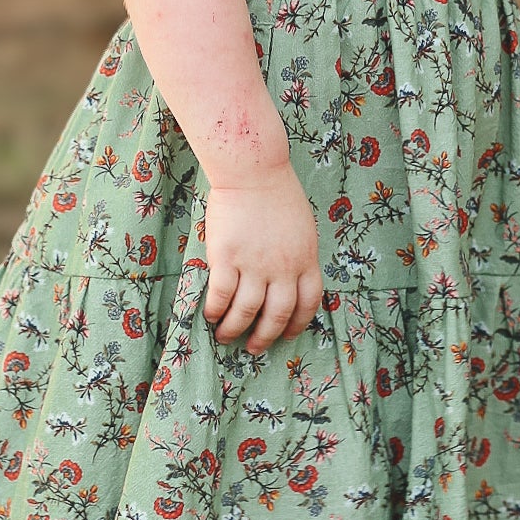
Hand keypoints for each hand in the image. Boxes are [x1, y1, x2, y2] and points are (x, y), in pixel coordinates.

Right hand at [202, 170, 324, 352]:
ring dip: (235, 329)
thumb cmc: (277, 194)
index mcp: (306, 260)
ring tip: (226, 337)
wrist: (253, 171)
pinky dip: (215, 310)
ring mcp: (254, 264)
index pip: (308, 303)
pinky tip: (210, 315)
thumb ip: (299, 256)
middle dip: (265, 336)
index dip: (297, 324)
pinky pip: (220, 294)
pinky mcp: (226, 257)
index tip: (287, 335)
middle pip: (277, 314)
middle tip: (254, 348)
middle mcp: (283, 268)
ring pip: (246, 311)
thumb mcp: (302, 229)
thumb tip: (290, 280)